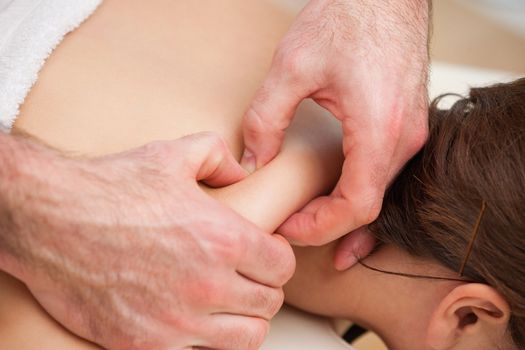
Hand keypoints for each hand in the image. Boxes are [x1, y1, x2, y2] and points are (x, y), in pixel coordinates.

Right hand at [0, 132, 293, 349]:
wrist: (50, 220)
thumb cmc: (110, 187)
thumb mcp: (173, 155)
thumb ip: (219, 158)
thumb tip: (242, 172)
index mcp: (223, 239)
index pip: (282, 266)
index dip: (277, 257)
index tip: (265, 253)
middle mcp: (208, 285)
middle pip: (269, 303)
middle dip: (263, 287)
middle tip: (247, 275)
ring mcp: (177, 321)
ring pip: (247, 337)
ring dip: (244, 319)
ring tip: (229, 302)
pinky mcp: (146, 344)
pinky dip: (206, 339)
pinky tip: (194, 318)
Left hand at [241, 0, 428, 249]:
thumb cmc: (347, 18)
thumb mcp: (292, 66)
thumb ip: (265, 118)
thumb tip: (253, 162)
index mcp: (379, 128)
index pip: (357, 205)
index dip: (320, 227)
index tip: (288, 226)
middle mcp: (404, 138)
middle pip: (369, 207)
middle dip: (328, 225)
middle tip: (291, 227)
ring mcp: (411, 132)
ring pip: (380, 194)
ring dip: (345, 214)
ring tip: (312, 223)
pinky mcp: (406, 124)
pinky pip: (385, 174)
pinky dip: (360, 193)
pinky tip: (338, 199)